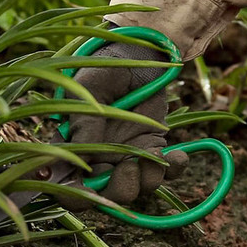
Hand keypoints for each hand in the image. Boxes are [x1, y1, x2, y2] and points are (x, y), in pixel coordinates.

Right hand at [59, 40, 188, 209]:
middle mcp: (101, 158)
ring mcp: (129, 154)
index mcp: (76, 148)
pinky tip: (178, 154)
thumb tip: (87, 165)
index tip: (87, 190)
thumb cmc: (102, 67)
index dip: (74, 197)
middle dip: (120, 189)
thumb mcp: (88, 90)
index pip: (69, 187)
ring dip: (148, 180)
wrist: (137, 50)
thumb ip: (85, 125)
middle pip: (107, 195)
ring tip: (154, 157)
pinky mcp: (154, 145)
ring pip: (138, 187)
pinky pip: (166, 171)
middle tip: (129, 167)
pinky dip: (175, 168)